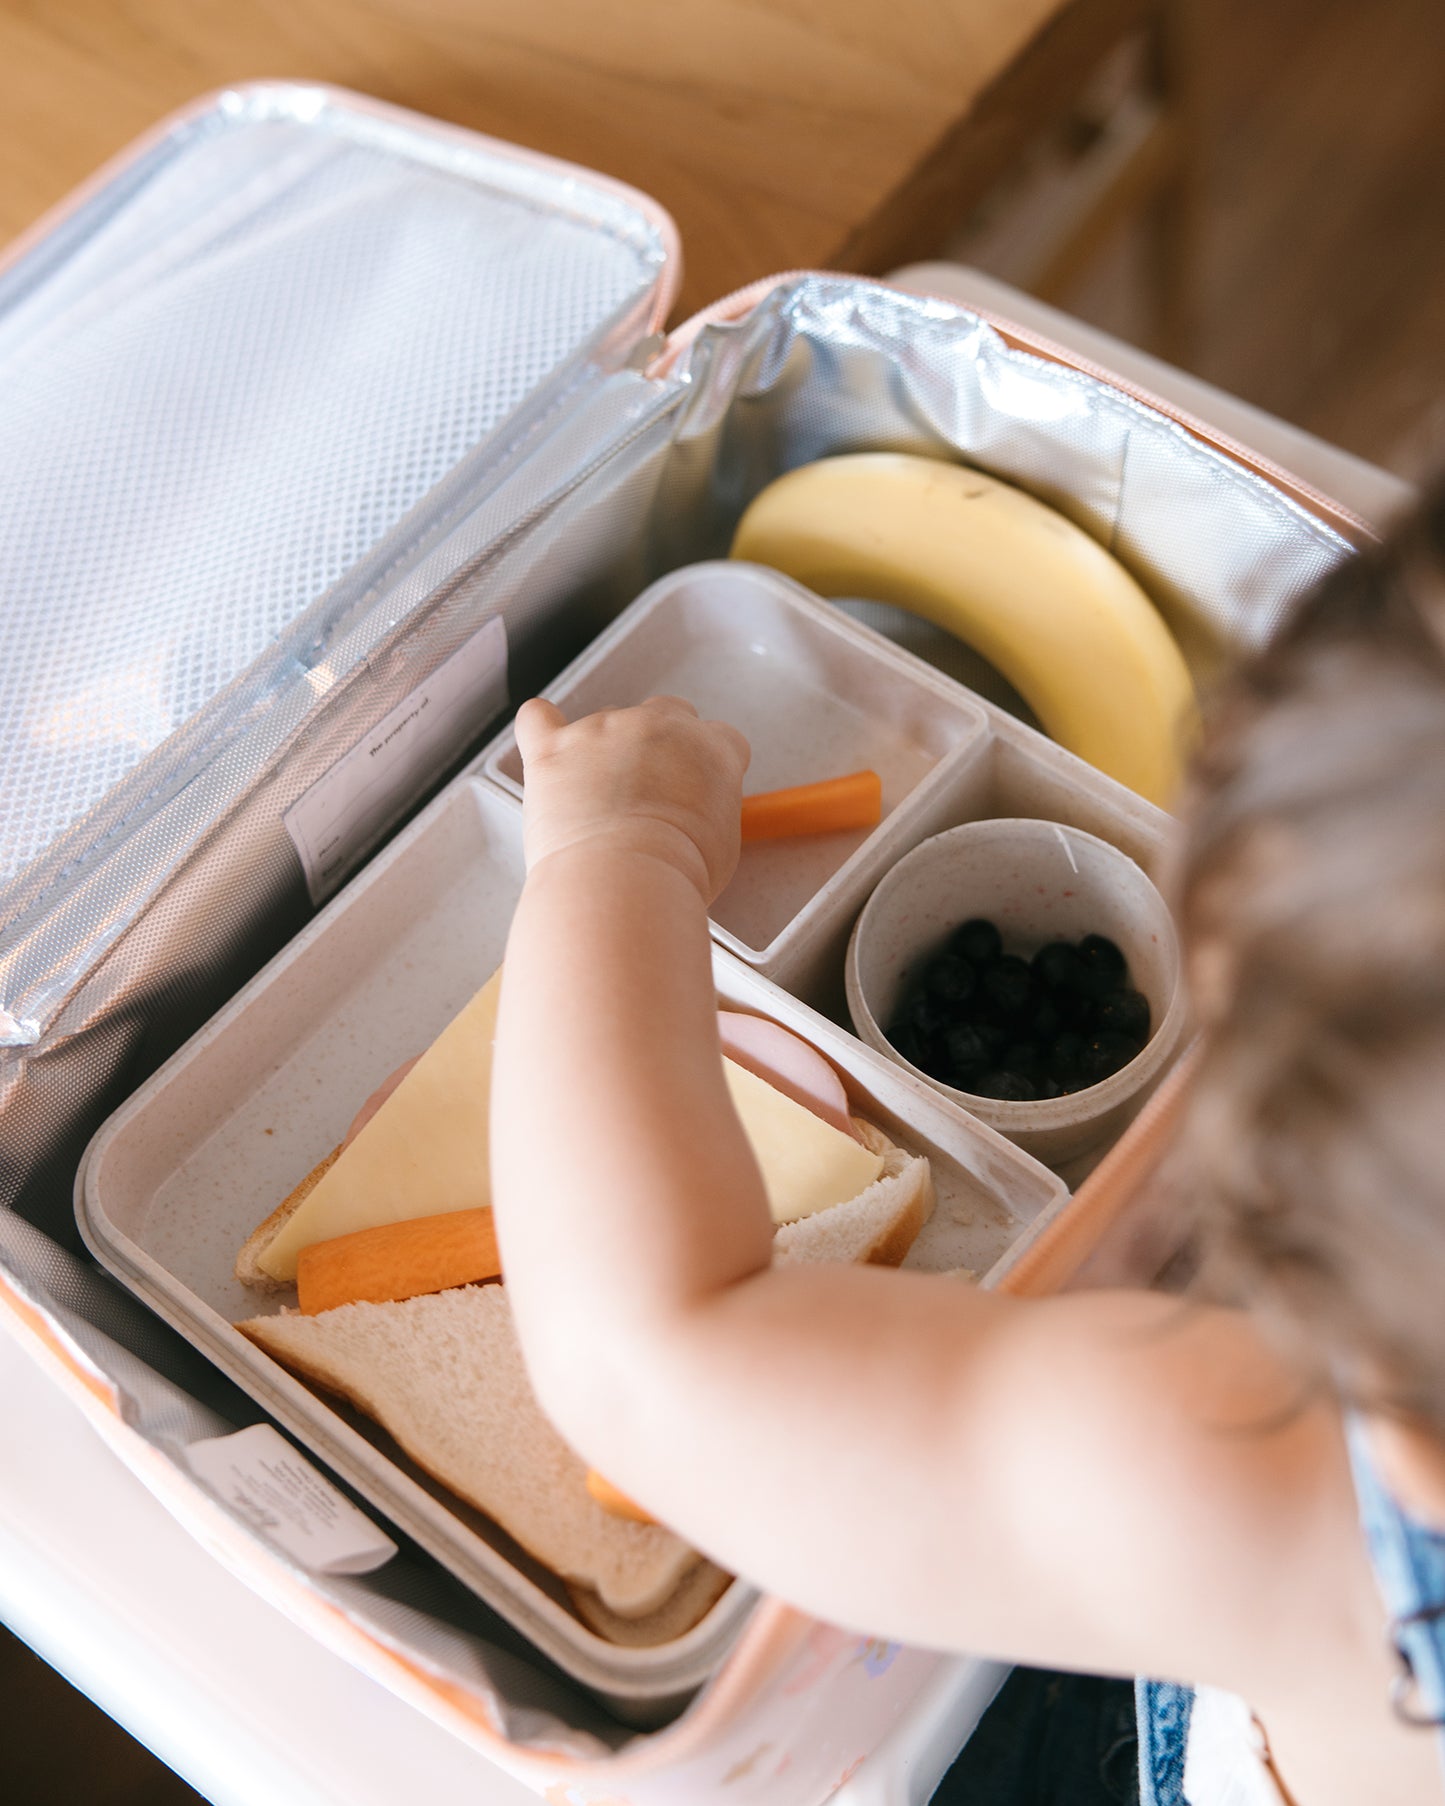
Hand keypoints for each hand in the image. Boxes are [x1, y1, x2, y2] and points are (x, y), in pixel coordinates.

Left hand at [514, 697, 750, 903]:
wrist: (624, 883)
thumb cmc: (674, 874)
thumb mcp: (722, 845)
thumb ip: (710, 810)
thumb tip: (694, 815)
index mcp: (711, 749)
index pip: (719, 736)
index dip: (702, 763)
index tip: (693, 785)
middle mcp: (660, 726)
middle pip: (666, 712)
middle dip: (659, 744)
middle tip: (648, 790)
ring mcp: (604, 730)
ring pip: (607, 718)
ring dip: (604, 749)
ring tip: (597, 802)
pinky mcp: (555, 747)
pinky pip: (538, 718)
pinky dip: (540, 729)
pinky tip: (546, 748)